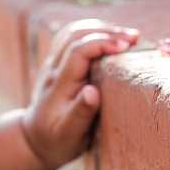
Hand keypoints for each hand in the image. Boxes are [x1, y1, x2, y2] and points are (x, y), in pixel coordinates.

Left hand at [21, 19, 138, 169]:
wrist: (34, 140)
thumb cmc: (57, 140)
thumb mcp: (69, 134)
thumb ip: (80, 113)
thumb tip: (93, 91)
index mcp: (59, 84)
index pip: (78, 51)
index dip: (102, 43)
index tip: (127, 46)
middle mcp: (53, 69)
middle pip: (75, 34)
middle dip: (106, 31)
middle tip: (134, 37)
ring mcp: (53, 64)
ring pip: (72, 32)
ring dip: (100, 28)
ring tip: (127, 36)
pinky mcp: (56, 64)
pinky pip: (70, 38)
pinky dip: (92, 32)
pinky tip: (109, 36)